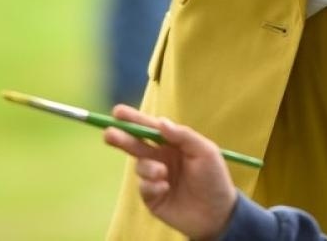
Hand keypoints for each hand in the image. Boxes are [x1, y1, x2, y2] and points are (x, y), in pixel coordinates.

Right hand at [103, 104, 237, 239]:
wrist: (217, 215)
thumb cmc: (214, 179)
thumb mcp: (206, 152)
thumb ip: (183, 135)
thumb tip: (160, 122)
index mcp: (173, 143)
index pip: (150, 128)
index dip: (134, 119)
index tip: (117, 112)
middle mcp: (161, 158)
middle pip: (136, 144)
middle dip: (122, 138)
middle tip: (109, 133)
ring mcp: (155, 177)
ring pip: (140, 166)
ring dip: (148, 167)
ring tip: (163, 173)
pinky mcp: (152, 197)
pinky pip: (143, 187)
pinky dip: (152, 186)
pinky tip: (166, 189)